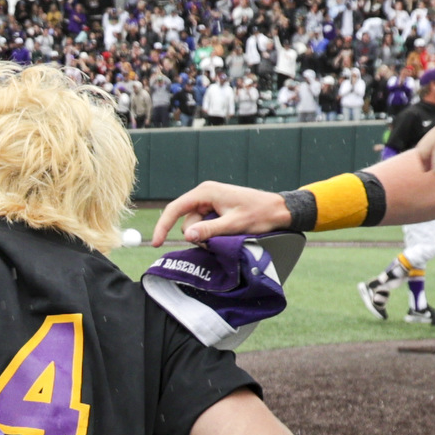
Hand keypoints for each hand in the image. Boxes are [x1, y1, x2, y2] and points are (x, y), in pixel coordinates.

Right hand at [153, 180, 287, 246]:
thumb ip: (209, 230)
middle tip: (218, 240)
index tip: (156, 243)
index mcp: (205, 192)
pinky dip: (212, 233)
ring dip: (207, 235)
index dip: (163, 226)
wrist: (278, 209)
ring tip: (227, 234)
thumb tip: (186, 236)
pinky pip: (205, 224)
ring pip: (196, 225)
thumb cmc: (259, 214)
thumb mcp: (234, 225)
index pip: (175, 209)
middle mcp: (204, 194)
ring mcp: (210, 201)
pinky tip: (226, 233)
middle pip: (187, 221)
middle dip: (198, 235)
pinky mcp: (215, 208)